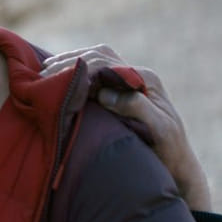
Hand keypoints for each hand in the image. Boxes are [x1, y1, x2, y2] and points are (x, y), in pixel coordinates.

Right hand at [42, 45, 212, 210]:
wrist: (179, 165)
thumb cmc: (170, 151)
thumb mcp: (160, 130)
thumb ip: (136, 107)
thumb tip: (105, 92)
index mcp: (145, 79)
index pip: (105, 63)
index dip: (78, 69)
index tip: (55, 80)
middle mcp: (138, 76)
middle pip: (98, 56)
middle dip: (69, 62)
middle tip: (43, 73)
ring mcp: (130, 82)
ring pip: (96, 60)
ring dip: (71, 63)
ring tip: (45, 71)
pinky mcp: (123, 92)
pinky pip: (97, 72)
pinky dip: (77, 71)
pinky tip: (60, 78)